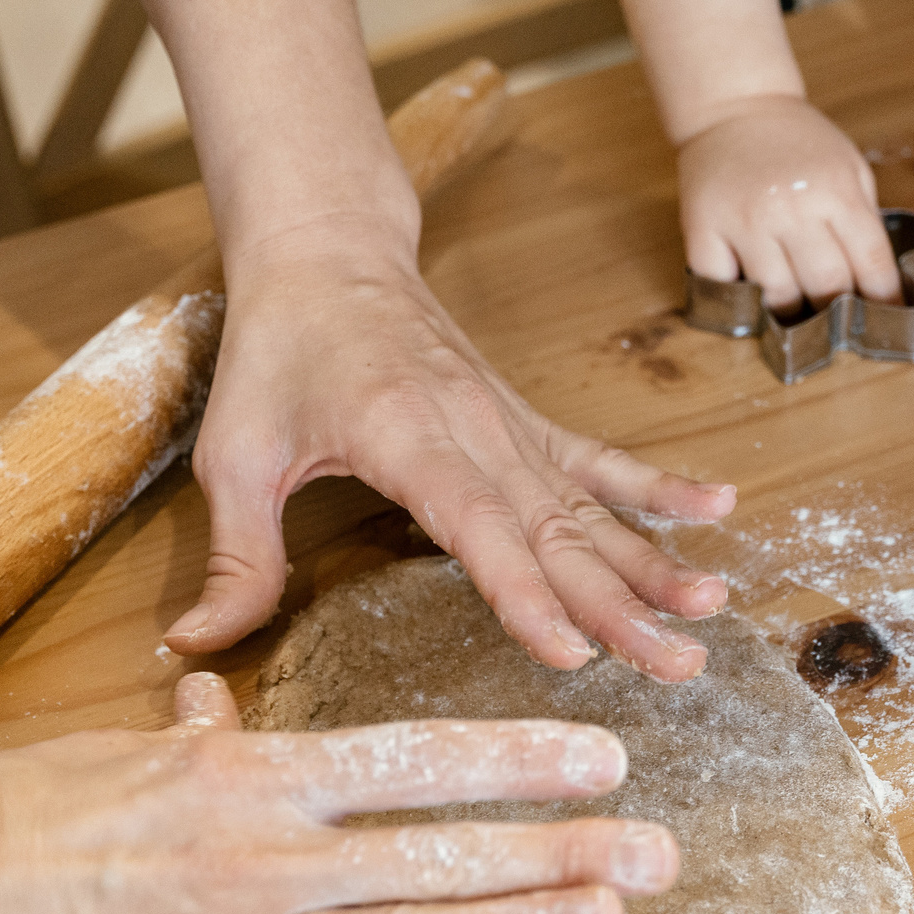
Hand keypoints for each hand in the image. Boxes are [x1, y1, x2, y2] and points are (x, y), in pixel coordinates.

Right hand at [0, 675, 679, 913]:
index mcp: (256, 776)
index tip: (602, 758)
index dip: (515, 758)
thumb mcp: (123, 750)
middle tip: (659, 853)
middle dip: (557, 848)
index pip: (413, 758)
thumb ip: (194, 735)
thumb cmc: (23, 809)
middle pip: (438, 847)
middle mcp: (267, 850)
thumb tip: (215, 699)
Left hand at [163, 214, 736, 680]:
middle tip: (677, 662)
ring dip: (654, 560)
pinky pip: (599, 460)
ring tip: (712, 607)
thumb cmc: (278, 350)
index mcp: (406, 435)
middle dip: (621, 603)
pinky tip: (718, 508)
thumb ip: (234, 558)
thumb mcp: (233, 455)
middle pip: (559, 530)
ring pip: (592, 505)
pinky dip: (658, 486)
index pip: (475, 526)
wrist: (327, 251)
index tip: (568, 650)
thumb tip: (194, 644)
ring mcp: (509, 424)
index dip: (523, 592)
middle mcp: (475, 429)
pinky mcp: (523, 422)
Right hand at [680, 95, 897, 312]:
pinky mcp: (703, 228)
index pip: (870, 262)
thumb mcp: (848, 167)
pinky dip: (740, 298)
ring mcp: (744, 220)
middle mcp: (791, 206)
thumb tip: (880, 285)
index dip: (884, 300)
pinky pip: (724, 287)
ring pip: (777, 296)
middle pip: (826, 287)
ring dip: (791, 312)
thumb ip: (863, 221)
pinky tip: (752, 293)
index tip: (887, 322)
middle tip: (838, 323)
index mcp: (835, 189)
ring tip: (798, 313)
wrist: (735, 107)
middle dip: (837, 313)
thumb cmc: (799, 142)